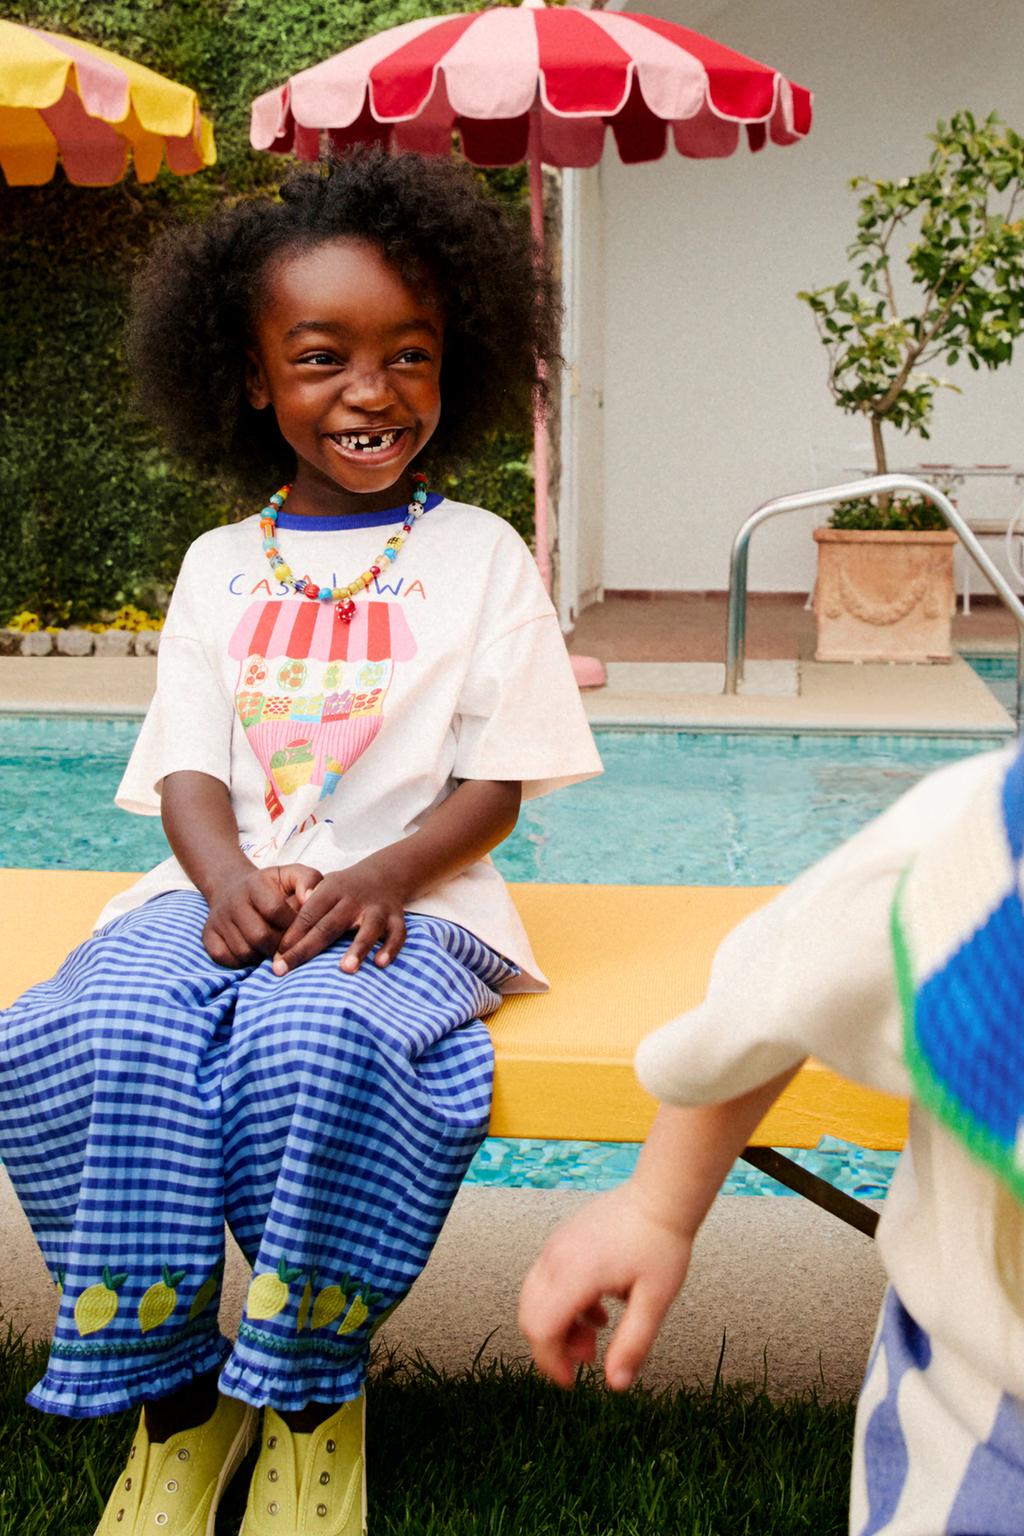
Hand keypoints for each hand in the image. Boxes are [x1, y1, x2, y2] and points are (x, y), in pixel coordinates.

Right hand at [203, 863, 321, 967]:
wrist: (232, 887)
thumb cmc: (271, 886)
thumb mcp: (291, 875)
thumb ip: (309, 880)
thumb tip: (310, 899)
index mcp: (255, 884)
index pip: (275, 909)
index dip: (292, 924)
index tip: (300, 927)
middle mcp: (233, 901)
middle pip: (259, 936)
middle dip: (279, 945)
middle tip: (287, 944)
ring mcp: (218, 919)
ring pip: (244, 951)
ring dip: (262, 955)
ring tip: (271, 947)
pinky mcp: (208, 935)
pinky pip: (224, 958)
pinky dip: (241, 962)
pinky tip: (253, 952)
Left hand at [271, 856, 407, 975]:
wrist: (385, 873)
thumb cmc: (345, 890)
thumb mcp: (323, 888)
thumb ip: (304, 908)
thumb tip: (278, 936)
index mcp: (331, 891)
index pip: (307, 915)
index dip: (290, 937)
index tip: (275, 959)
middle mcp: (353, 899)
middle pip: (329, 925)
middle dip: (306, 948)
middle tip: (285, 969)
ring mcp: (377, 909)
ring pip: (369, 928)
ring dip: (357, 948)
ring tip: (345, 969)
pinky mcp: (397, 918)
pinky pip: (397, 934)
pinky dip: (390, 948)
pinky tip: (380, 964)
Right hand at [518, 1183, 693, 1391]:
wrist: (660, 1195)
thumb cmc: (661, 1244)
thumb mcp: (655, 1301)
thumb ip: (633, 1344)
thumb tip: (615, 1385)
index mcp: (576, 1273)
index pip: (542, 1328)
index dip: (551, 1363)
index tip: (573, 1382)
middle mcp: (556, 1257)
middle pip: (530, 1315)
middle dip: (553, 1346)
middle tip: (588, 1358)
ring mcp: (556, 1245)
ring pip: (535, 1298)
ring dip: (558, 1325)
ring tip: (596, 1333)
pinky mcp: (562, 1239)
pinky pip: (546, 1280)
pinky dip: (561, 1303)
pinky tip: (597, 1309)